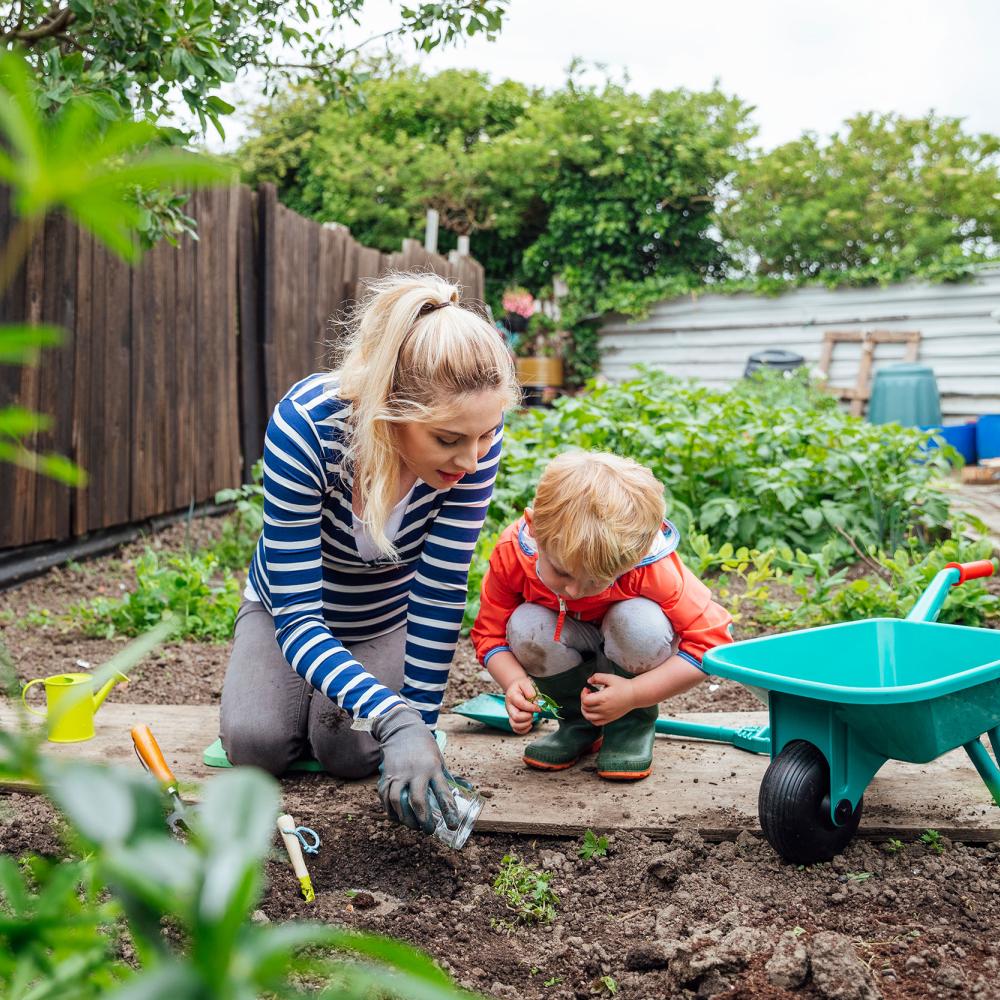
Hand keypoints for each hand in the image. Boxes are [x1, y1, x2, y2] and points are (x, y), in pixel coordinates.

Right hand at [370, 707, 458, 834]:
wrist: (402, 731)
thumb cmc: (425, 747)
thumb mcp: (440, 759)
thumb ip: (449, 777)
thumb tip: (468, 790)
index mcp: (433, 767)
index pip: (442, 793)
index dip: (448, 811)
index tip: (452, 826)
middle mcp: (415, 772)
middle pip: (418, 800)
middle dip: (424, 820)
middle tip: (429, 831)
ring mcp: (398, 774)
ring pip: (398, 801)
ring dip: (406, 819)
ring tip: (414, 826)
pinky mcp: (386, 776)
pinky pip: (385, 798)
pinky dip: (391, 811)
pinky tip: (399, 818)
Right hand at [504, 676, 537, 734]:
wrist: (515, 688)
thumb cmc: (521, 686)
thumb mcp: (526, 683)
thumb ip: (530, 691)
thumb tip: (535, 702)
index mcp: (512, 696)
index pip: (521, 704)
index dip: (532, 707)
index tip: (538, 707)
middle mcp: (509, 707)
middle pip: (516, 717)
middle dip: (528, 716)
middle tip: (533, 712)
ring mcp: (510, 714)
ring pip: (515, 725)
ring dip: (526, 724)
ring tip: (531, 717)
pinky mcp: (513, 719)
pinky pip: (516, 729)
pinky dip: (524, 730)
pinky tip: (529, 724)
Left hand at [580, 672, 636, 725]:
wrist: (634, 695)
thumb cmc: (623, 686)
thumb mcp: (610, 678)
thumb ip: (597, 677)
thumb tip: (589, 680)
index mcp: (603, 699)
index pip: (585, 701)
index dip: (583, 694)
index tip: (587, 689)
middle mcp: (604, 709)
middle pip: (585, 708)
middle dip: (583, 700)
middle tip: (588, 694)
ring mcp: (606, 715)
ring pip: (589, 717)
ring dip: (585, 710)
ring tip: (588, 703)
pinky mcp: (610, 718)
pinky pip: (596, 722)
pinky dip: (591, 718)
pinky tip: (594, 710)